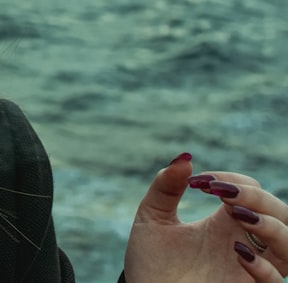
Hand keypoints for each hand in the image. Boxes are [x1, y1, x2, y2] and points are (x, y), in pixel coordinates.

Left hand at [124, 153, 287, 281]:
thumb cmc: (151, 260)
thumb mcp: (152, 218)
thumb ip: (165, 187)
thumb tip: (184, 157)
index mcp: (225, 222)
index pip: (252, 191)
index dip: (233, 180)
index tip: (201, 182)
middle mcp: (243, 243)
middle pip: (281, 214)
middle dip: (259, 198)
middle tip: (224, 194)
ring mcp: (247, 269)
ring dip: (272, 226)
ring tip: (239, 215)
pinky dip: (265, 266)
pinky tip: (237, 251)